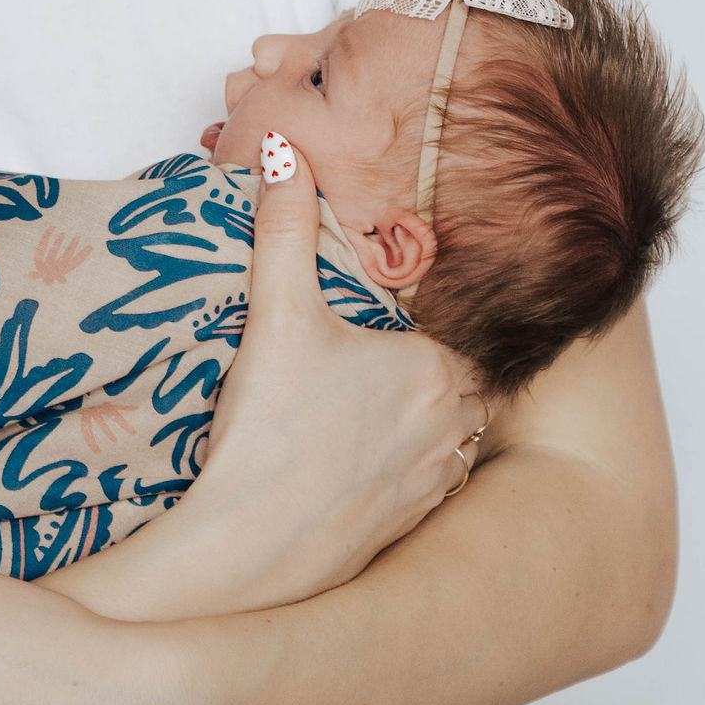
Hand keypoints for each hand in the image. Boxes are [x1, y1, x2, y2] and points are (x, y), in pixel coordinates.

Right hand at [180, 143, 489, 606]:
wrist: (246, 549)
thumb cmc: (266, 432)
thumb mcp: (276, 317)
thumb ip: (285, 230)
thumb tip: (283, 154)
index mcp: (436, 368)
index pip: (458, 329)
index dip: (424, 325)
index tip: (385, 327)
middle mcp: (453, 427)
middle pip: (459, 382)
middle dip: (424, 371)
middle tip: (368, 367)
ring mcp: (436, 483)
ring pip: (449, 436)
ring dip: (421, 423)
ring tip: (361, 414)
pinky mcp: (409, 527)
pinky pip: (425, 485)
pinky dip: (403, 472)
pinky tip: (352, 466)